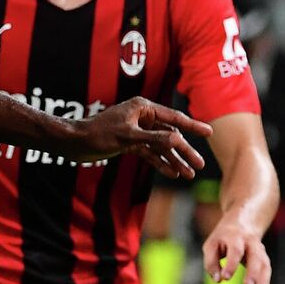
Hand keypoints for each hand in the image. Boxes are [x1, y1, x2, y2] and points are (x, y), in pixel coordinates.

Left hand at [71, 97, 212, 177]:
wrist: (75, 143)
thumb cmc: (97, 134)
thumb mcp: (127, 136)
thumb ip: (154, 138)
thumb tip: (178, 138)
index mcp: (143, 108)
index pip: (173, 118)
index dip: (192, 126)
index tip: (209, 132)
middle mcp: (142, 117)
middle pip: (170, 135)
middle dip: (184, 151)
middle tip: (199, 166)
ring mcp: (137, 131)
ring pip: (161, 147)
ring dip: (174, 160)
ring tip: (188, 175)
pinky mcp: (131, 143)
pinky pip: (150, 153)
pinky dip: (160, 163)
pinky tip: (171, 173)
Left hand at [203, 214, 272, 283]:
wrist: (243, 223)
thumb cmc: (223, 238)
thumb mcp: (211, 244)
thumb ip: (211, 261)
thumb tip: (218, 280)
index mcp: (237, 238)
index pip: (236, 251)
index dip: (231, 264)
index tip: (226, 278)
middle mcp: (252, 245)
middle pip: (256, 259)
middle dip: (253, 273)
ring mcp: (261, 253)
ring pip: (266, 269)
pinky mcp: (264, 263)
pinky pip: (266, 278)